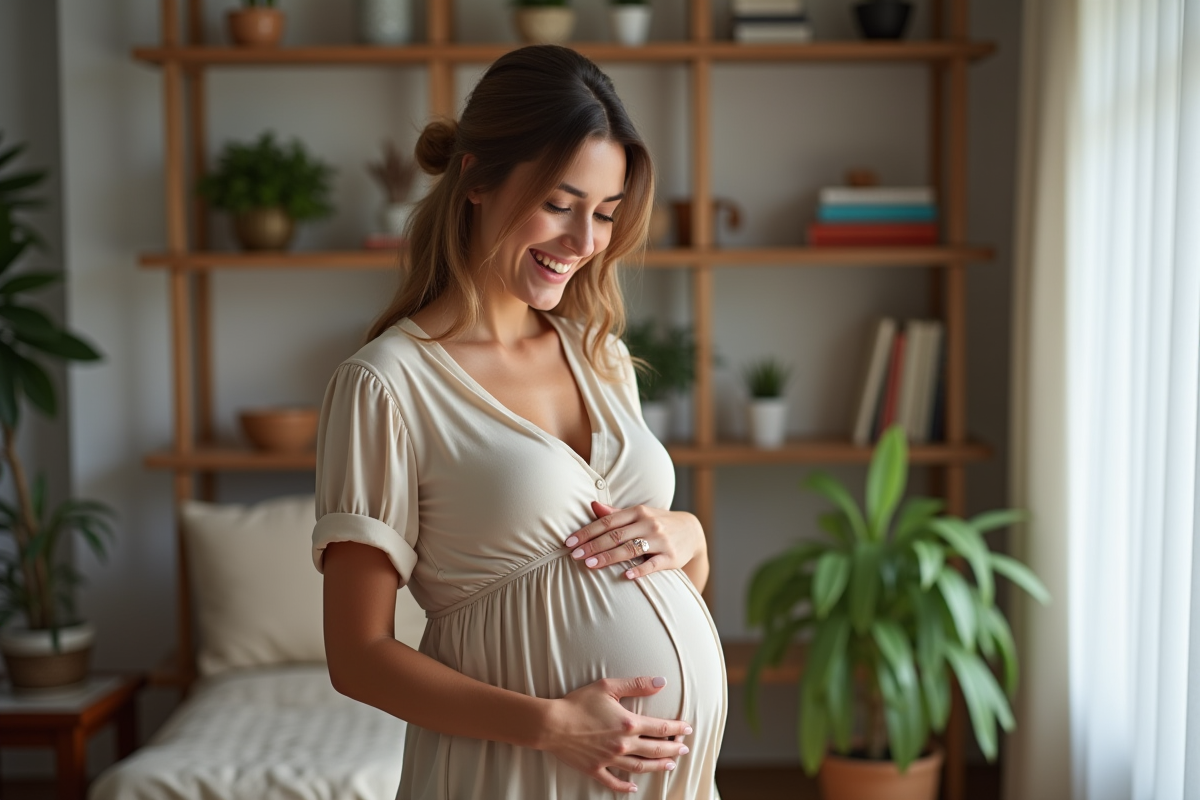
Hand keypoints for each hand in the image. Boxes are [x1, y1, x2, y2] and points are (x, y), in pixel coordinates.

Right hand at [541, 676, 692, 792]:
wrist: (552, 723)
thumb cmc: (578, 703)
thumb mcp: (608, 687)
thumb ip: (637, 685)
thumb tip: (661, 682)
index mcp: (628, 724)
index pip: (661, 728)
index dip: (677, 728)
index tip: (687, 729)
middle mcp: (623, 744)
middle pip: (656, 750)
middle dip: (673, 749)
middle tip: (685, 749)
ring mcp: (610, 759)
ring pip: (640, 767)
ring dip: (658, 767)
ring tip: (670, 765)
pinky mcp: (595, 769)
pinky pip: (613, 781)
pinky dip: (625, 786)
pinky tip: (634, 787)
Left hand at [565, 501, 704, 579]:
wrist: (691, 531)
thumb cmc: (657, 522)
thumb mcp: (639, 514)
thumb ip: (615, 513)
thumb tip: (591, 505)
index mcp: (638, 512)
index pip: (607, 522)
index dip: (587, 532)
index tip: (569, 543)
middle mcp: (649, 523)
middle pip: (616, 535)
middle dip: (593, 545)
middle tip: (574, 556)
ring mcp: (660, 540)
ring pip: (631, 549)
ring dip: (609, 557)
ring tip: (590, 564)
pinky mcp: (671, 557)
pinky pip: (653, 564)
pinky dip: (640, 570)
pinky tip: (626, 576)